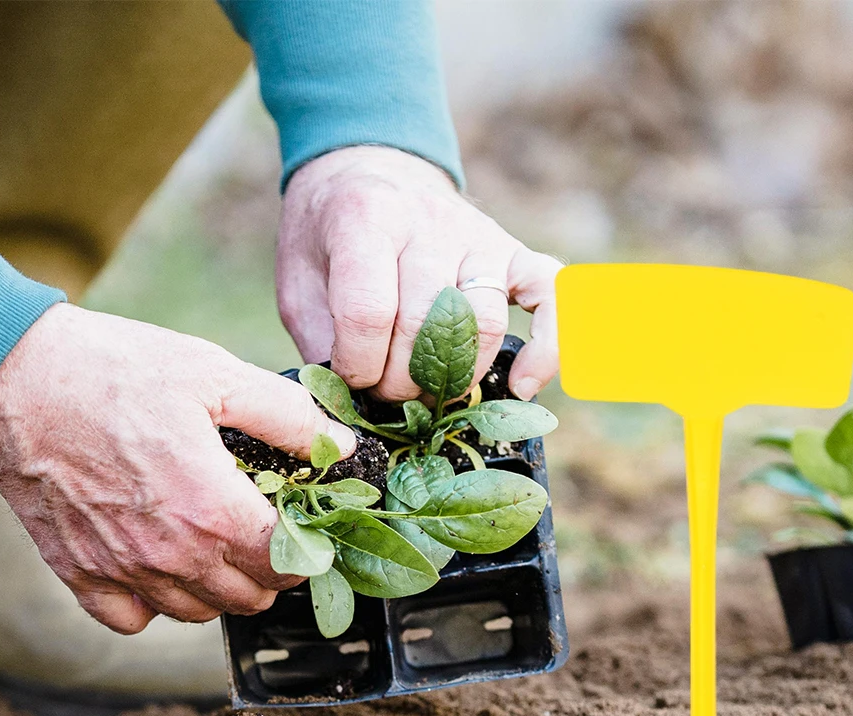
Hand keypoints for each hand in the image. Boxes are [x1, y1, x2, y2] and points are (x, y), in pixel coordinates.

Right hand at [0, 304, 355, 633]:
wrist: (11, 375)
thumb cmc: (113, 369)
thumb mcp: (214, 373)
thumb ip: (288, 417)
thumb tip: (340, 447)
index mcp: (213, 510)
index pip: (289, 566)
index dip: (308, 548)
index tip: (303, 525)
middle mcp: (172, 554)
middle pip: (250, 597)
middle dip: (268, 570)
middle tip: (259, 530)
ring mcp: (125, 571)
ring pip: (199, 613)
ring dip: (216, 587)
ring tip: (211, 542)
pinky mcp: (80, 575)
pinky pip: (133, 620)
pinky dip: (151, 605)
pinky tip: (156, 563)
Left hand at [278, 145, 559, 402]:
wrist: (367, 171)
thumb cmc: (331, 242)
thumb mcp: (299, 283)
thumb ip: (323, 341)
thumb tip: (353, 406)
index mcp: (366, 216)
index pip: (369, 311)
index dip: (358, 365)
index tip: (350, 378)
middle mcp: (430, 221)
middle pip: (428, 326)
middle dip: (403, 382)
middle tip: (386, 393)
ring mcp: (480, 236)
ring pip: (483, 326)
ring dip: (455, 378)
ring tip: (428, 392)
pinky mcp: (516, 255)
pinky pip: (552, 299)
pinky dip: (546, 348)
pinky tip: (522, 387)